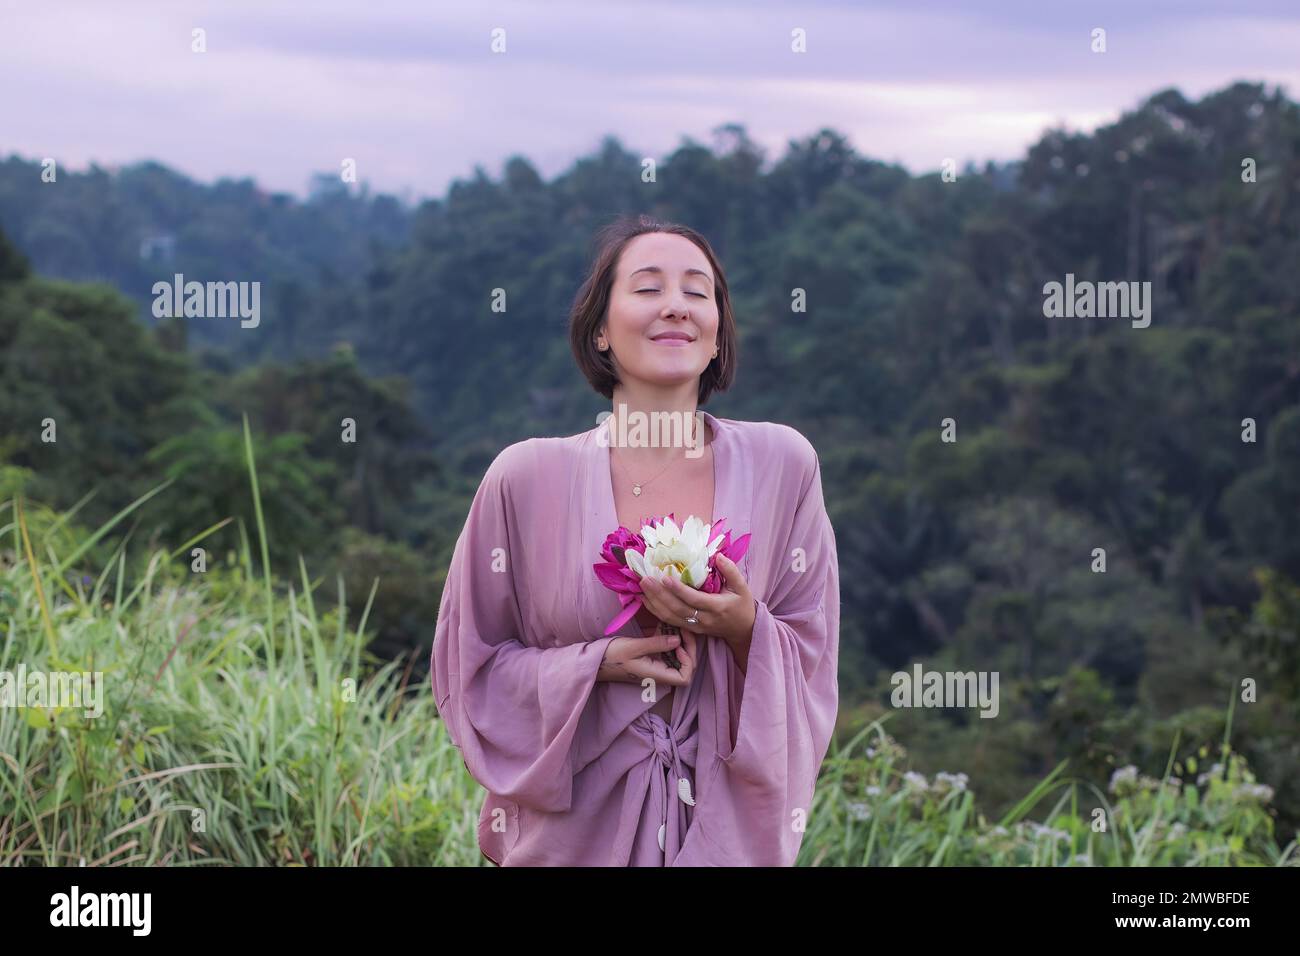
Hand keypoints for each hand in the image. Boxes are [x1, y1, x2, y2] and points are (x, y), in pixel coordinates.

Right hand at [598, 632, 695, 687]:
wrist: (596, 660)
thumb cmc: (612, 656)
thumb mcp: (634, 647)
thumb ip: (657, 644)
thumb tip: (678, 640)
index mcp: (656, 675)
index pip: (685, 677)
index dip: (688, 661)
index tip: (679, 644)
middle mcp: (659, 674)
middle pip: (684, 667)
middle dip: (687, 647)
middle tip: (683, 629)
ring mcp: (655, 667)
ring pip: (677, 658)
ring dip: (679, 642)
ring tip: (675, 625)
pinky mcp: (651, 660)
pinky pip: (666, 652)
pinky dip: (668, 640)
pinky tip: (665, 626)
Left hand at [638, 554, 755, 647]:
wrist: (742, 630)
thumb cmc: (742, 605)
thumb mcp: (742, 587)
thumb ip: (731, 571)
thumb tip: (718, 556)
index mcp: (717, 607)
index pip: (695, 599)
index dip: (679, 590)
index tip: (665, 577)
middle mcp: (704, 619)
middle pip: (677, 609)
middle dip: (660, 595)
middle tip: (645, 579)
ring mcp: (695, 627)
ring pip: (670, 617)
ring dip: (654, 603)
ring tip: (642, 587)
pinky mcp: (690, 630)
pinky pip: (670, 621)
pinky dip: (656, 611)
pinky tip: (646, 599)